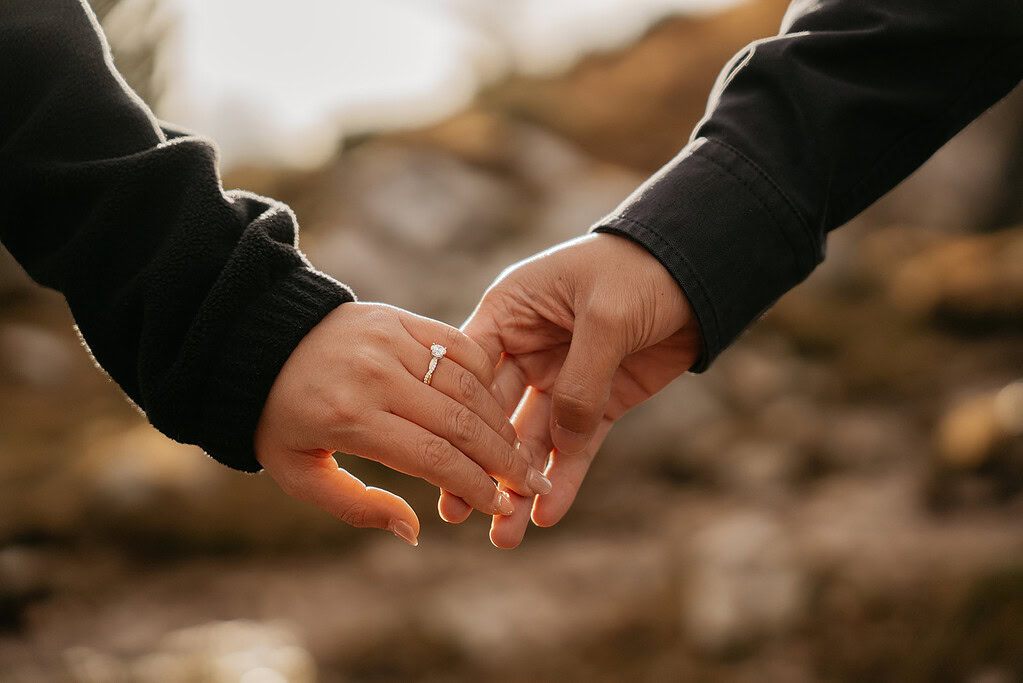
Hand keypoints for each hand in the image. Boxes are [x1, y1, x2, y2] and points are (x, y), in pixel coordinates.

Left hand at [254, 302, 552, 545]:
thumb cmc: (277, 417)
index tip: (502, 507)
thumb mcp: (299, 473)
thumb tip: (414, 530)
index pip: (431, 457)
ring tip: (520, 451)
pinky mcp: (401, 319)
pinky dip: (485, 377)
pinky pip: (459, 346)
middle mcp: (375, 375)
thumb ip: (357, 505)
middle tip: (530, 484)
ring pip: (467, 385)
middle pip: (459, 422)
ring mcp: (391, 340)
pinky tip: (496, 405)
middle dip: (502, 459)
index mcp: (348, 418)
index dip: (474, 486)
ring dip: (500, 422)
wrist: (257, 341)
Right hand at [439, 233, 701, 547]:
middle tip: (460, 513)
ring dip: (519, 485)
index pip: (468, 370)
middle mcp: (526, 349)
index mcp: (511, 313)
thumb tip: (560, 442)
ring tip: (504, 535)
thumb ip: (580, 380)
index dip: (454, 416)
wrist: (696, 271)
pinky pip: (575, 447)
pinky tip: (547, 516)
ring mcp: (561, 378)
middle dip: (480, 463)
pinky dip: (564, 480)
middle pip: (492, 415)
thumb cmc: (640, 272)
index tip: (441, 460)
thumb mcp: (606, 316)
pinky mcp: (597, 402)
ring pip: (531, 441)